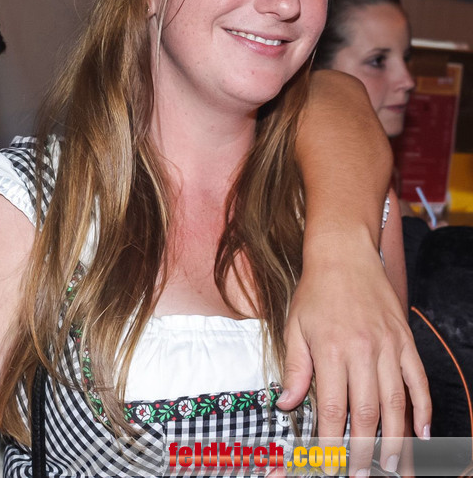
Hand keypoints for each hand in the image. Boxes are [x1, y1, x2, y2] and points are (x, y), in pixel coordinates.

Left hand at [278, 226, 429, 475]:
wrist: (345, 255)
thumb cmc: (315, 292)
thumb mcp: (294, 328)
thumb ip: (296, 370)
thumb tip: (287, 405)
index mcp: (331, 351)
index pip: (331, 407)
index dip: (331, 440)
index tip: (329, 462)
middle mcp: (363, 352)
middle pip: (367, 412)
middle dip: (365, 450)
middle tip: (363, 474)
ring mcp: (389, 348)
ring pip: (396, 403)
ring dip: (397, 438)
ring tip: (394, 465)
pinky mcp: (405, 342)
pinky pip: (418, 382)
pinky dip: (423, 409)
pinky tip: (424, 433)